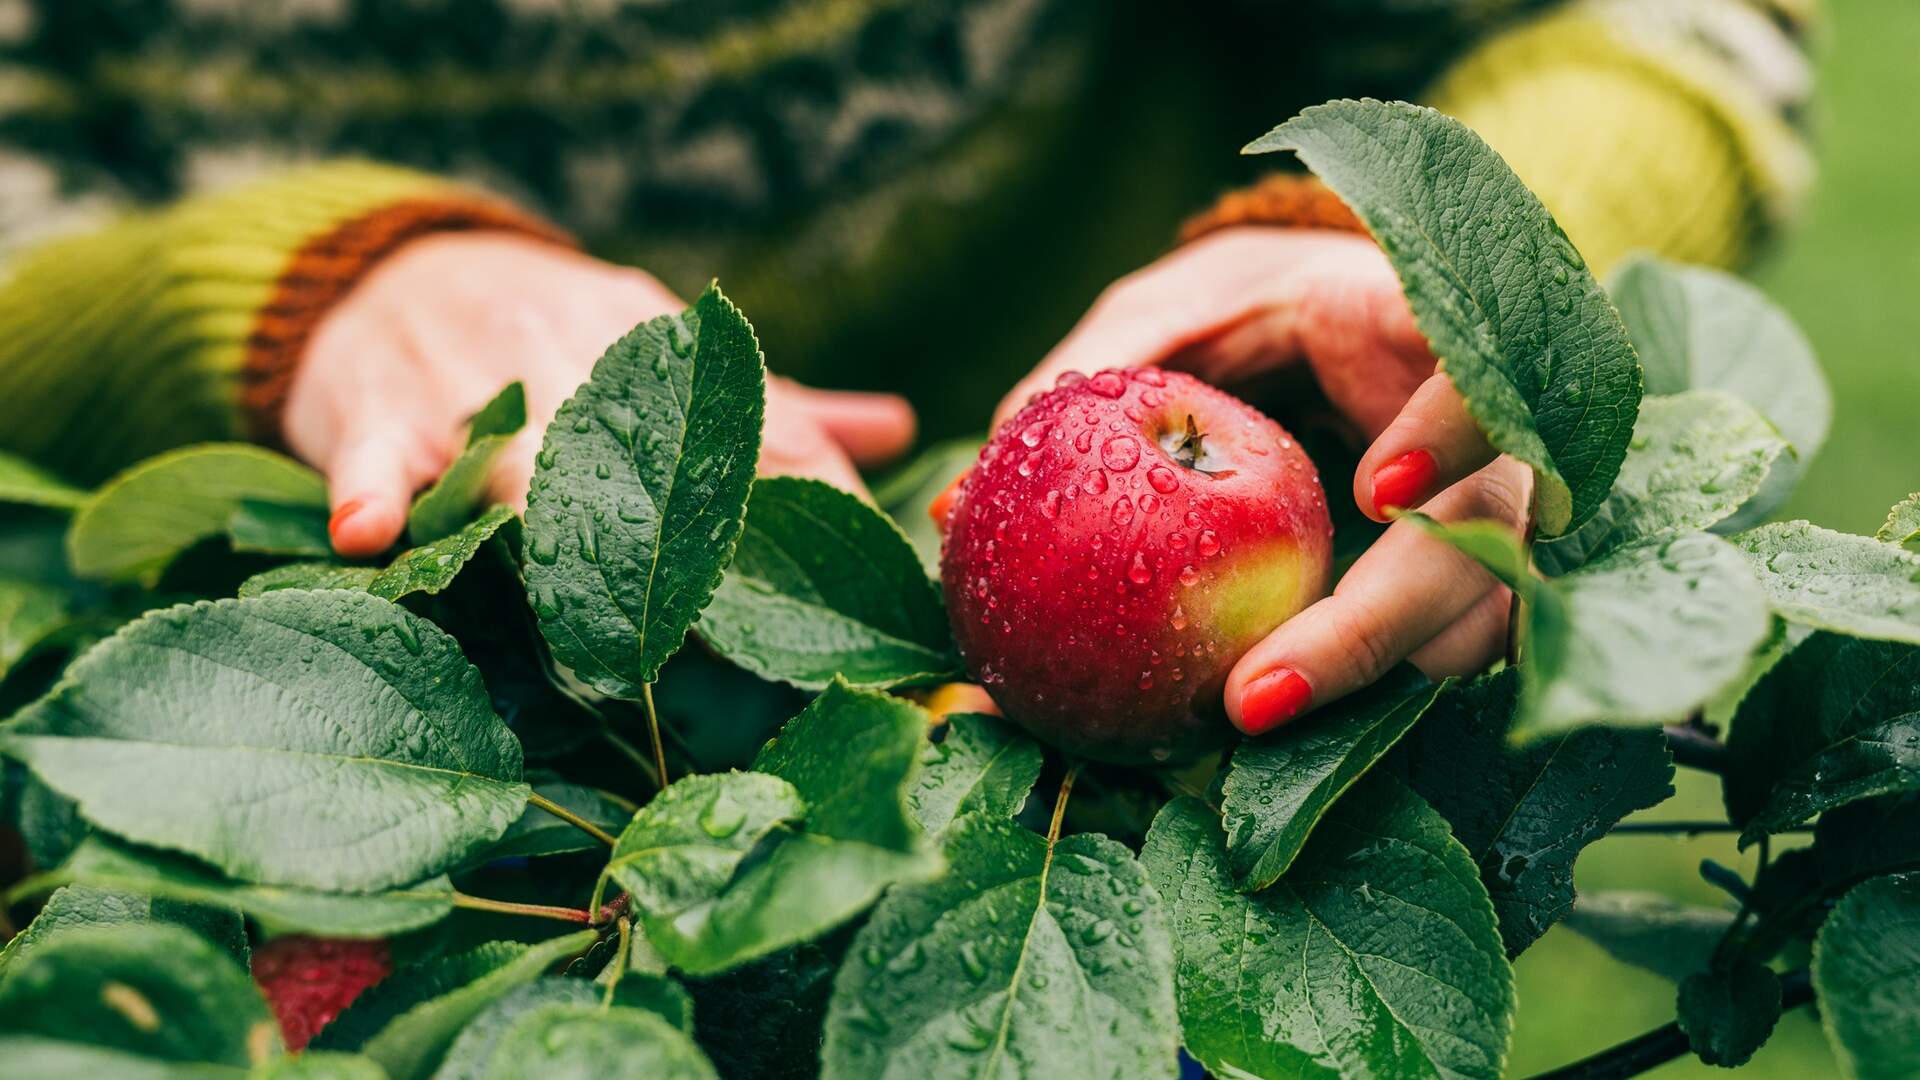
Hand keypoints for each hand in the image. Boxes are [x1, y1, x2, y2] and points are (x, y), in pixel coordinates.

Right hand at [285, 231, 914, 557]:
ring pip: (516, 451)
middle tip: (747, 641)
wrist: (395, 268)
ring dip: (549, 519)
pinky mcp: (373, 409)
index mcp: (665, 353)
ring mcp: (471, 384)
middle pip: (648, 452)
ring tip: (587, 615)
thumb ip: (780, 408)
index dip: (824, 506)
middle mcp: (579, 359)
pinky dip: (369, 490)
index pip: (764, 431)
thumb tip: (901, 433)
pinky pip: (367, 454)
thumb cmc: (555, 338)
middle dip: (696, 540)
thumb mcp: (667, 356)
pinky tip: (371, 533)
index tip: (872, 599)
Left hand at [994, 226, 1529, 732]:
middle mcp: (1489, 433)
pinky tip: (1271, 714)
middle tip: (1251, 699)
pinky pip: (1438, 646)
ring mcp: (1487, 515)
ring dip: (1373, 682)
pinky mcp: (1458, 582)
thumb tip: (958, 501)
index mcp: (1428, 328)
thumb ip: (1090, 374)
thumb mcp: (1170, 314)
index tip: (1376, 497)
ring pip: (1478, 616)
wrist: (1327, 323)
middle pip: (1485, 538)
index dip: (1456, 431)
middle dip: (1377, 628)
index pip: (1486, 369)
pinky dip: (1363, 690)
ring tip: (1246, 719)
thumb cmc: (1247, 305)